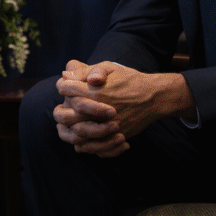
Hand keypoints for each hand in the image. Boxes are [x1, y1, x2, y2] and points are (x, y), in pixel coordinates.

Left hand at [54, 60, 195, 156]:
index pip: (66, 89)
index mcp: (95, 91)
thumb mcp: (109, 68)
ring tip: (73, 126)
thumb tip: (66, 74)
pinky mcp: (115, 137)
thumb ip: (87, 70)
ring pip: (78, 135)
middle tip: (65, 109)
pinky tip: (85, 139)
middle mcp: (99, 110)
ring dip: (71, 131)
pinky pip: (95, 148)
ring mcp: (107, 126)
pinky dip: (87, 146)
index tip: (65, 87)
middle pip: (66, 116)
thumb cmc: (129, 80)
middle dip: (62, 112)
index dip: (62, 87)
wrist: (153, 97)